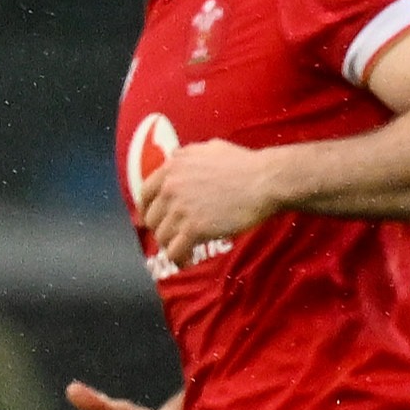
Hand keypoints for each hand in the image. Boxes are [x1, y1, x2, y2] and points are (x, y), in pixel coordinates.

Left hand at [136, 139, 282, 261]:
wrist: (264, 181)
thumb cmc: (243, 164)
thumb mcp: (209, 148)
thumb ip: (186, 155)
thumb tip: (174, 156)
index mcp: (172, 168)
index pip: (145, 194)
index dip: (148, 210)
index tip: (154, 219)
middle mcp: (170, 187)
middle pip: (152, 218)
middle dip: (162, 229)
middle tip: (174, 236)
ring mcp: (181, 209)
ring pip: (162, 237)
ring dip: (171, 246)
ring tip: (183, 251)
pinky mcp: (194, 228)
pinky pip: (175, 252)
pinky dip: (179, 259)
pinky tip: (187, 261)